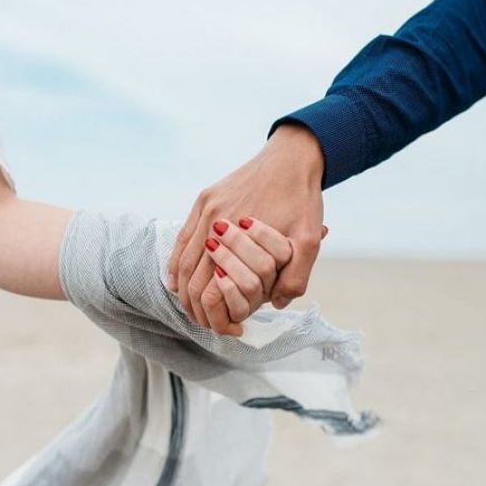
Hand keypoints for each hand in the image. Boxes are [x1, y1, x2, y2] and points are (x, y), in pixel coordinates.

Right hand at [167, 124, 325, 325]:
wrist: (292, 157)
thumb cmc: (302, 198)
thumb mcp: (309, 239)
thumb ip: (295, 276)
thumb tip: (277, 304)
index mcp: (238, 233)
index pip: (212, 287)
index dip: (215, 314)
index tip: (228, 329)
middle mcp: (215, 219)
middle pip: (191, 277)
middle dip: (196, 307)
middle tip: (207, 324)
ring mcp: (206, 208)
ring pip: (182, 259)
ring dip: (184, 289)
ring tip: (193, 308)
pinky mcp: (205, 199)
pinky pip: (182, 237)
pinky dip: (176, 263)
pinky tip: (178, 280)